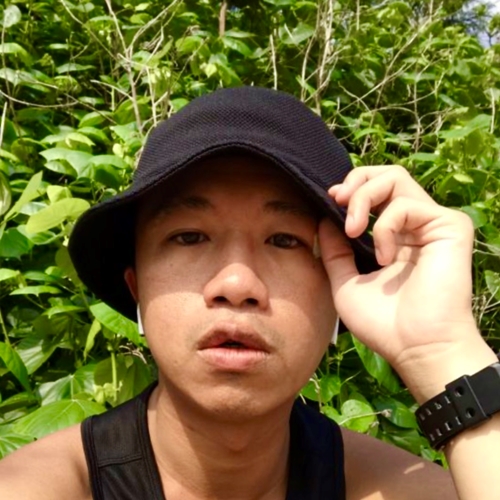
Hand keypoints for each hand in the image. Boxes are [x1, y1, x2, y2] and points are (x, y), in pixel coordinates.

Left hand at [319, 165, 493, 398]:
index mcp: (394, 236)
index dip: (350, 189)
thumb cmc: (383, 323)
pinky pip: (407, 205)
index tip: (330, 200)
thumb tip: (324, 219)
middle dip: (355, 181)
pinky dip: (385, 227)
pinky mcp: (450, 226)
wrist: (415, 348)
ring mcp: (433, 224)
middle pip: (386, 175)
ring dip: (363, 199)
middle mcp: (414, 226)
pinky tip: (386, 258)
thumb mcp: (346, 282)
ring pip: (396, 178)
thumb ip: (334, 251)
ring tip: (354, 231)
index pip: (374, 193)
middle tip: (338, 200)